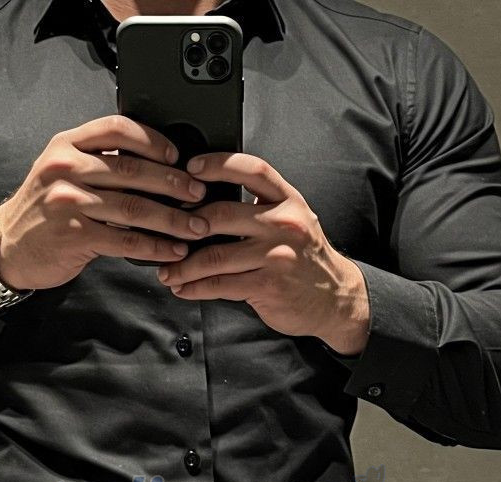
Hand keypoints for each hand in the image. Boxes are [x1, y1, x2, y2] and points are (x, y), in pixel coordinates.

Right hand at [0, 114, 211, 290]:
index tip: (178, 156)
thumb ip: (98, 161)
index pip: (117, 128)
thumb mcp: (62, 172)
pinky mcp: (75, 236)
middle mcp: (67, 168)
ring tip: (197, 227)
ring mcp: (69, 202)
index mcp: (67, 144)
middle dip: (174, 184)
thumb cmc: (44, 211)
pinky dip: (155, 247)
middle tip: (200, 194)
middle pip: (133, 170)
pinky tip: (173, 251)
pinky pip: (126, 240)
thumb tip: (152, 163)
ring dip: (173, 220)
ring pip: (134, 207)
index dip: (153, 140)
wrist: (8, 246)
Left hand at [154, 153, 370, 355]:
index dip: (219, 164)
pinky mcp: (269, 286)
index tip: (190, 168)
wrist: (336, 298)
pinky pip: (221, 285)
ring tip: (167, 271)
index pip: (252, 169)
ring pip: (215, 255)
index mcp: (289, 200)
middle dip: (185, 224)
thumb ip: (259, 209)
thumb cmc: (305, 259)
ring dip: (183, 266)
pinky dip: (196, 288)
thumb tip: (206, 203)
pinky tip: (183, 288)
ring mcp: (277, 255)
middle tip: (164, 231)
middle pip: (221, 214)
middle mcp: (285, 223)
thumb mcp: (293, 221)